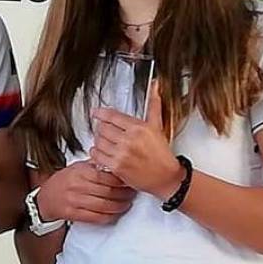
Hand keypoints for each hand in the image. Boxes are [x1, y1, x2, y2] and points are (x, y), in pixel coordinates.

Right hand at [37, 160, 135, 224]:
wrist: (45, 199)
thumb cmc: (63, 182)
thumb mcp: (77, 167)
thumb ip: (95, 165)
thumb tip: (115, 161)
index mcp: (79, 172)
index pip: (106, 176)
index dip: (121, 180)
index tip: (129, 180)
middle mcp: (76, 186)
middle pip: (108, 192)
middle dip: (124, 194)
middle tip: (132, 192)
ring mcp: (74, 201)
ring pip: (105, 206)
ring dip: (120, 206)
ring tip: (127, 203)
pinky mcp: (73, 214)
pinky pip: (96, 218)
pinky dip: (109, 217)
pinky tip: (115, 213)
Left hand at [90, 81, 181, 199]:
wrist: (166, 177)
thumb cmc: (162, 153)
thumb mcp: (157, 126)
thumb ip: (153, 105)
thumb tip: (155, 85)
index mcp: (139, 128)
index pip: (112, 116)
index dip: (100, 113)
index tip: (95, 112)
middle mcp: (129, 140)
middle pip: (103, 128)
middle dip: (102, 129)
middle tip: (105, 131)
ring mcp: (122, 154)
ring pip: (98, 141)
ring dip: (99, 141)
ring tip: (105, 142)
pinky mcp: (116, 167)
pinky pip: (97, 156)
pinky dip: (96, 153)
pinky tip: (103, 152)